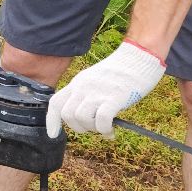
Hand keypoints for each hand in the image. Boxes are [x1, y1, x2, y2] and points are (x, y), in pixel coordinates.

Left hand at [47, 41, 164, 137]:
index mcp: (78, 82)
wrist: (140, 56)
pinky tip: (111, 131)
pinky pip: (101, 120)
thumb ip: (87, 95)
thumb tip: (85, 118)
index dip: (51, 120)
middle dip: (79, 128)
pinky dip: (104, 129)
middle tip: (94, 127)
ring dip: (92, 129)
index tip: (52, 134)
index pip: (55, 102)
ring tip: (104, 127)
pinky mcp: (115, 97)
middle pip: (67, 114)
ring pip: (82, 118)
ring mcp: (98, 92)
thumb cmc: (121, 71)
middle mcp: (84, 87)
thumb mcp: (95, 79)